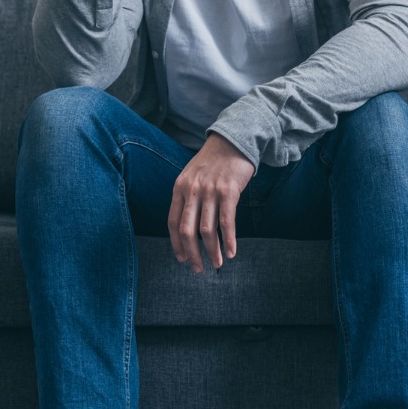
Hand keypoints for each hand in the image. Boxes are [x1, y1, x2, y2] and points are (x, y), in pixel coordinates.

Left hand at [169, 133, 255, 273]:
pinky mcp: (229, 192)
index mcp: (179, 188)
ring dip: (213, 251)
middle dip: (193, 254)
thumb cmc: (213, 161)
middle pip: (188, 231)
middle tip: (198, 269)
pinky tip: (232, 252)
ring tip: (217, 264)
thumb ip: (187, 196)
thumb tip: (188, 225)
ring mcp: (210, 191)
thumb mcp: (192, 175)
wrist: (234, 140)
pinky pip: (227, 222)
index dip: (177, 244)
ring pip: (208, 230)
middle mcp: (192, 191)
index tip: (182, 259)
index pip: (173, 223)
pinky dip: (229, 241)